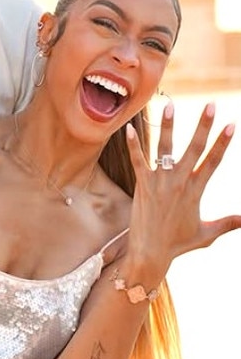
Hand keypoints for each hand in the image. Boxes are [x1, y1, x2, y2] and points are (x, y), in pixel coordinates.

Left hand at [126, 102, 239, 273]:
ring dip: (167, 126)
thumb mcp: (207, 234)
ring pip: (165, 149)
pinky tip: (129, 128)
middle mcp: (180, 183)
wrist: (151, 253)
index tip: (231, 124)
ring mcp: (160, 183)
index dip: (223, 142)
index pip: (213, 161)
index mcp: (196, 191)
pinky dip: (133, 145)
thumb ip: (227, 223)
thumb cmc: (178, 244)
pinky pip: (138, 161)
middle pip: (195, 149)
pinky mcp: (142, 185)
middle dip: (203, 126)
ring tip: (169, 105)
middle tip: (210, 105)